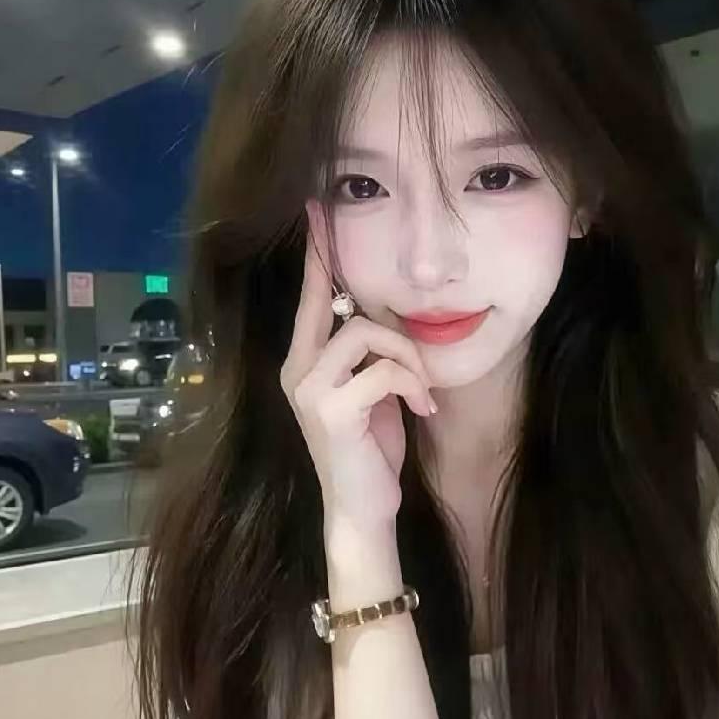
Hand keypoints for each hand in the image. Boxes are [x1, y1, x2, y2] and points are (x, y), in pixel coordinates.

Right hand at [280, 203, 437, 532]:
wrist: (362, 508)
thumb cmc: (369, 449)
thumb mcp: (371, 393)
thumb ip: (369, 356)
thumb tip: (388, 318)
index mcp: (305, 363)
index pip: (312, 299)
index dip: (317, 255)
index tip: (317, 210)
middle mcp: (297, 370)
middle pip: (335, 303)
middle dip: (368, 295)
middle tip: (393, 309)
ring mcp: (310, 389)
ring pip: (365, 333)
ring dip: (407, 356)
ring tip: (421, 389)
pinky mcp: (331, 411)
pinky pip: (383, 370)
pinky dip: (412, 384)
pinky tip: (421, 408)